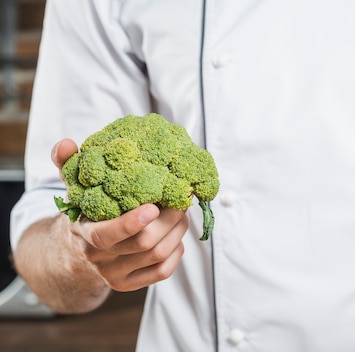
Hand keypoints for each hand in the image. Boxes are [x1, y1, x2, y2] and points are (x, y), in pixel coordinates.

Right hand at [51, 139, 187, 291]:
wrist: (74, 255)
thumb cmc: (84, 213)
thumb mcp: (73, 189)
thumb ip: (67, 165)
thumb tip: (65, 144)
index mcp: (84, 233)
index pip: (107, 234)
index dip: (132, 222)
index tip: (153, 207)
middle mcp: (98, 258)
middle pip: (145, 242)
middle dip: (170, 219)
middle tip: (181, 199)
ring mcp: (113, 275)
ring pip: (158, 255)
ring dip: (178, 231)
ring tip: (182, 212)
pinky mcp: (129, 285)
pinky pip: (162, 271)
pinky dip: (176, 252)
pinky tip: (175, 236)